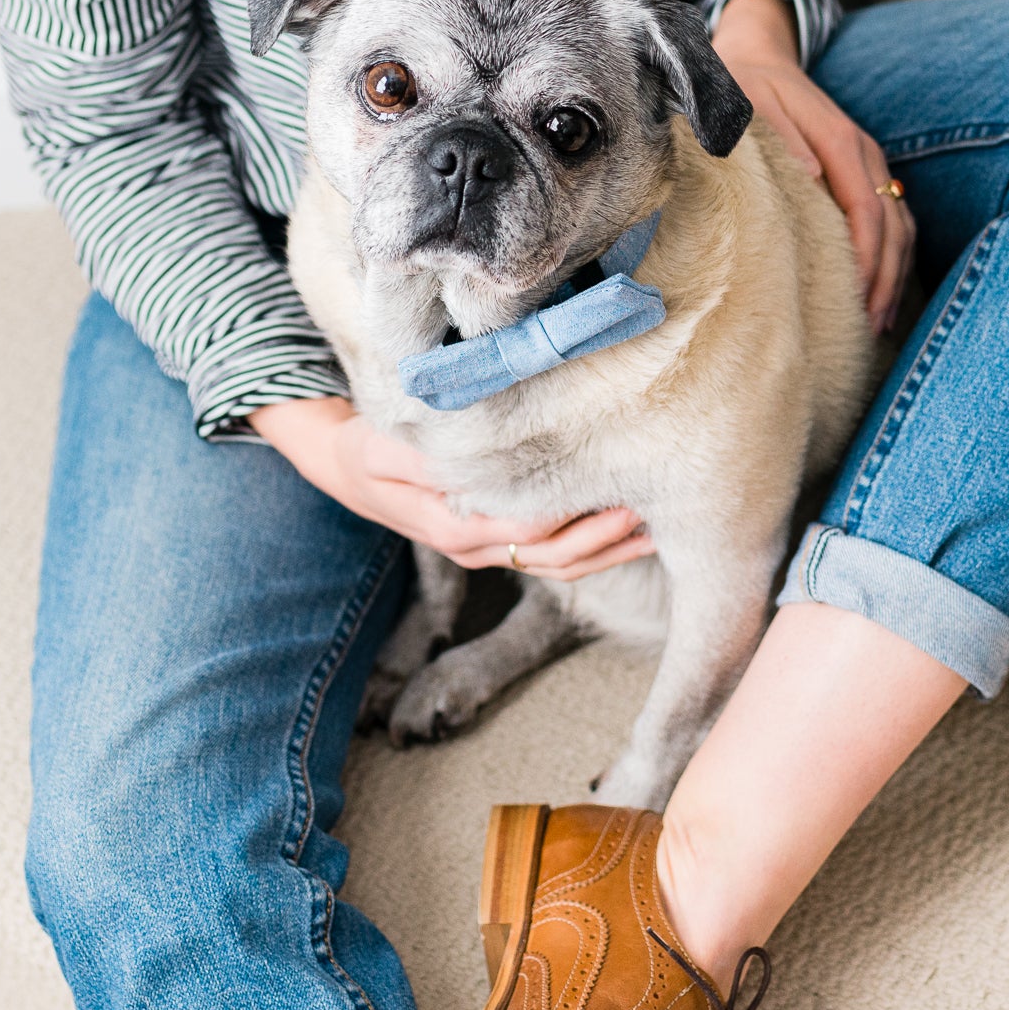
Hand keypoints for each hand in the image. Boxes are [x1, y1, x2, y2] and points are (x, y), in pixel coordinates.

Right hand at [249, 397, 653, 580]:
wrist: (351, 472)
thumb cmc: (370, 448)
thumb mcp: (383, 444)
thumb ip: (424, 450)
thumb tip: (465, 446)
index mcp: (453, 524)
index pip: (526, 525)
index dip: (572, 512)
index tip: (613, 487)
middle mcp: (477, 548)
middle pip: (554, 555)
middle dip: (606, 536)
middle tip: (652, 505)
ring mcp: (492, 552)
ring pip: (560, 566)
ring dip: (610, 551)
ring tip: (657, 526)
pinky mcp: (503, 545)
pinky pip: (555, 560)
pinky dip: (595, 551)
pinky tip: (631, 533)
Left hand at [713, 0, 914, 333]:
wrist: (758, 56)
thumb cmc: (745, 86)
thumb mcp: (748, 105)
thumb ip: (778, 138)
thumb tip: (810, 175)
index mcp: (840, 139)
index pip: (864, 207)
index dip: (864, 255)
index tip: (854, 295)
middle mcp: (864, 152)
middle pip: (891, 224)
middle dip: (885, 277)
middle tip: (870, 326)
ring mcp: (870, 163)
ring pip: (901, 225)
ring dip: (893, 275)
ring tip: (878, 323)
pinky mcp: (864, 173)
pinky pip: (893, 221)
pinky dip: (892, 259)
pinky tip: (878, 294)